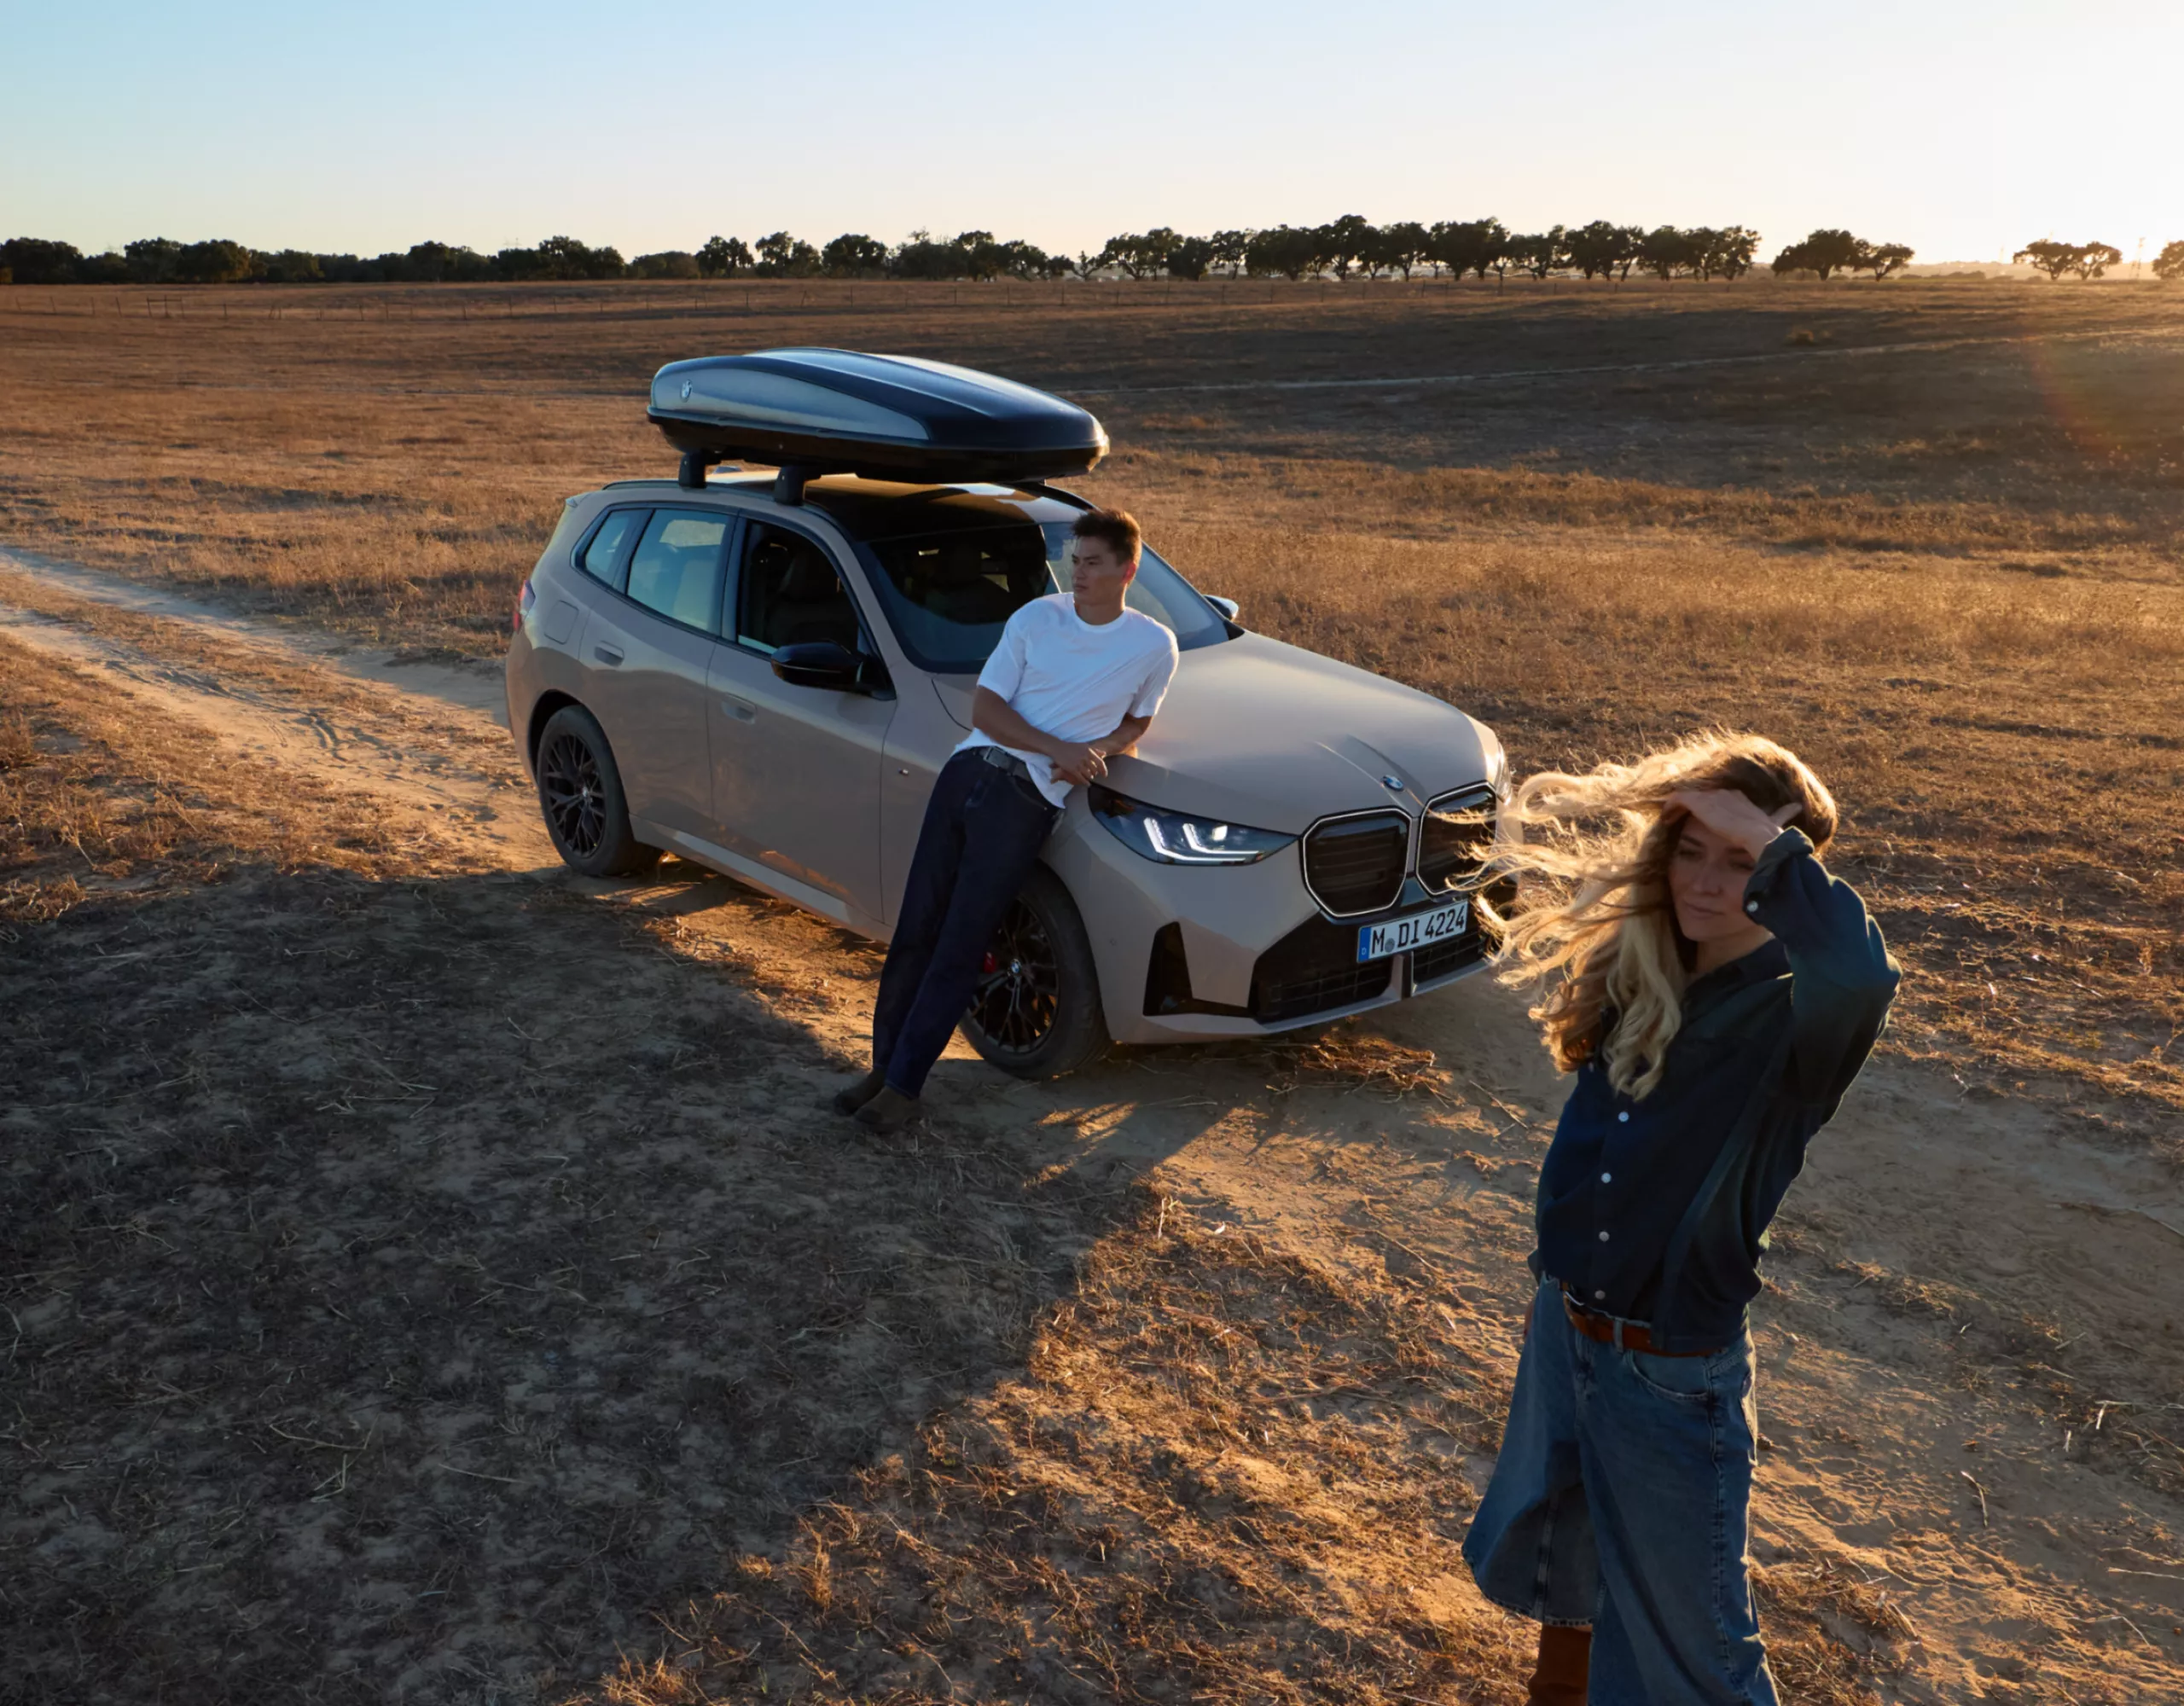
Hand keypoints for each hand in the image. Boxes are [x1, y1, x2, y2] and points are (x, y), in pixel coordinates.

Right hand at [1048, 741, 1108, 786]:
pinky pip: (1082, 778)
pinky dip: (1085, 782)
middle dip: (1096, 774)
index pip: (1100, 762)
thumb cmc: (1071, 747)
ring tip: (1090, 778)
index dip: (1104, 770)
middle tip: (1095, 775)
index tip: (1105, 775)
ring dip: (1090, 777)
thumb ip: (1095, 750)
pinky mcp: (1073, 769)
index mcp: (1089, 752)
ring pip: (1089, 775)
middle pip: (1095, 770)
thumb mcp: (1084, 746)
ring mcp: (1079, 764)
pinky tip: (1087, 784)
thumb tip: (1104, 754)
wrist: (1058, 748)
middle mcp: (1085, 758)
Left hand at [1666, 789, 1799, 858]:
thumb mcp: (1773, 823)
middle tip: (1676, 813)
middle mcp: (1726, 792)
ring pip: (1687, 794)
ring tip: (1668, 816)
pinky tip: (1665, 819)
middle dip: (1689, 802)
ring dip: (1676, 805)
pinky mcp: (1701, 802)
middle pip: (1700, 792)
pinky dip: (1670, 807)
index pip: (1718, 794)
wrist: (1762, 839)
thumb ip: (1783, 814)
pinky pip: (1678, 798)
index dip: (1706, 803)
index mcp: (1740, 797)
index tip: (1698, 814)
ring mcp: (1713, 796)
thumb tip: (1798, 807)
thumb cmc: (1768, 837)